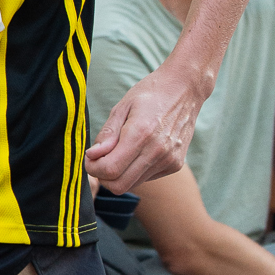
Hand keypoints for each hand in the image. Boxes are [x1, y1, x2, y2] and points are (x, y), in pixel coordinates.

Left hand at [85, 68, 207, 192]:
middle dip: (103, 176)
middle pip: (120, 185)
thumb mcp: (122, 106)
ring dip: (119, 174)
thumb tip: (92, 155)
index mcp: (141, 133)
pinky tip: (137, 152)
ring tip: (118, 153)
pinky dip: (135, 171)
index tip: (90, 157)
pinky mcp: (175, 164)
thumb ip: (107, 134)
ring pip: (132, 185)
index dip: (93, 168)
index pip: (110, 169)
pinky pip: (146, 178)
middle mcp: (157, 151)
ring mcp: (169, 160)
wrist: (185, 89)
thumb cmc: (150, 94)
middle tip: (99, 160)